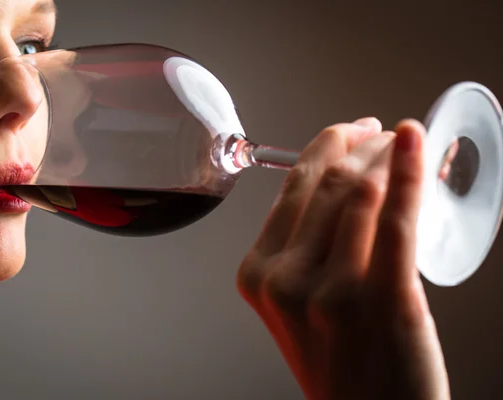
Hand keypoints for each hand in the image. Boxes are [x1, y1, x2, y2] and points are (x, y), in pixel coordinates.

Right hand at [237, 118, 449, 399]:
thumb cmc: (340, 363)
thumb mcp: (297, 306)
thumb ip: (302, 251)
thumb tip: (340, 188)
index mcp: (257, 273)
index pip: (291, 189)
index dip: (325, 147)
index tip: (350, 133)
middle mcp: (284, 279)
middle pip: (324, 184)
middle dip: (358, 144)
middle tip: (380, 134)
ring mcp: (329, 290)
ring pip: (358, 193)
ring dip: (386, 155)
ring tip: (404, 145)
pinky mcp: (380, 298)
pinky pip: (395, 218)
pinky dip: (408, 172)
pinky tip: (414, 142)